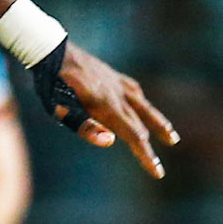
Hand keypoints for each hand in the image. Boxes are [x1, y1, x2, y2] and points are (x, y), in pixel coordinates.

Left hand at [50, 41, 178, 178]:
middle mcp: (117, 94)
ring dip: (157, 124)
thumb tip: (110, 141)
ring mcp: (116, 83)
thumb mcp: (60, 109)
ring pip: (143, 107)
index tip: (158, 173)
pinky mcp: (111, 75)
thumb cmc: (52, 83)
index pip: (133, 136)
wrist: (51, 50)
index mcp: (106, 106)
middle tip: (159, 169)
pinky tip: (142, 104)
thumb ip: (85, 126)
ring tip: (171, 136)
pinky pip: (133, 90)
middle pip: (139, 125)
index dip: (145, 156)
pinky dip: (141, 102)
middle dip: (148, 148)